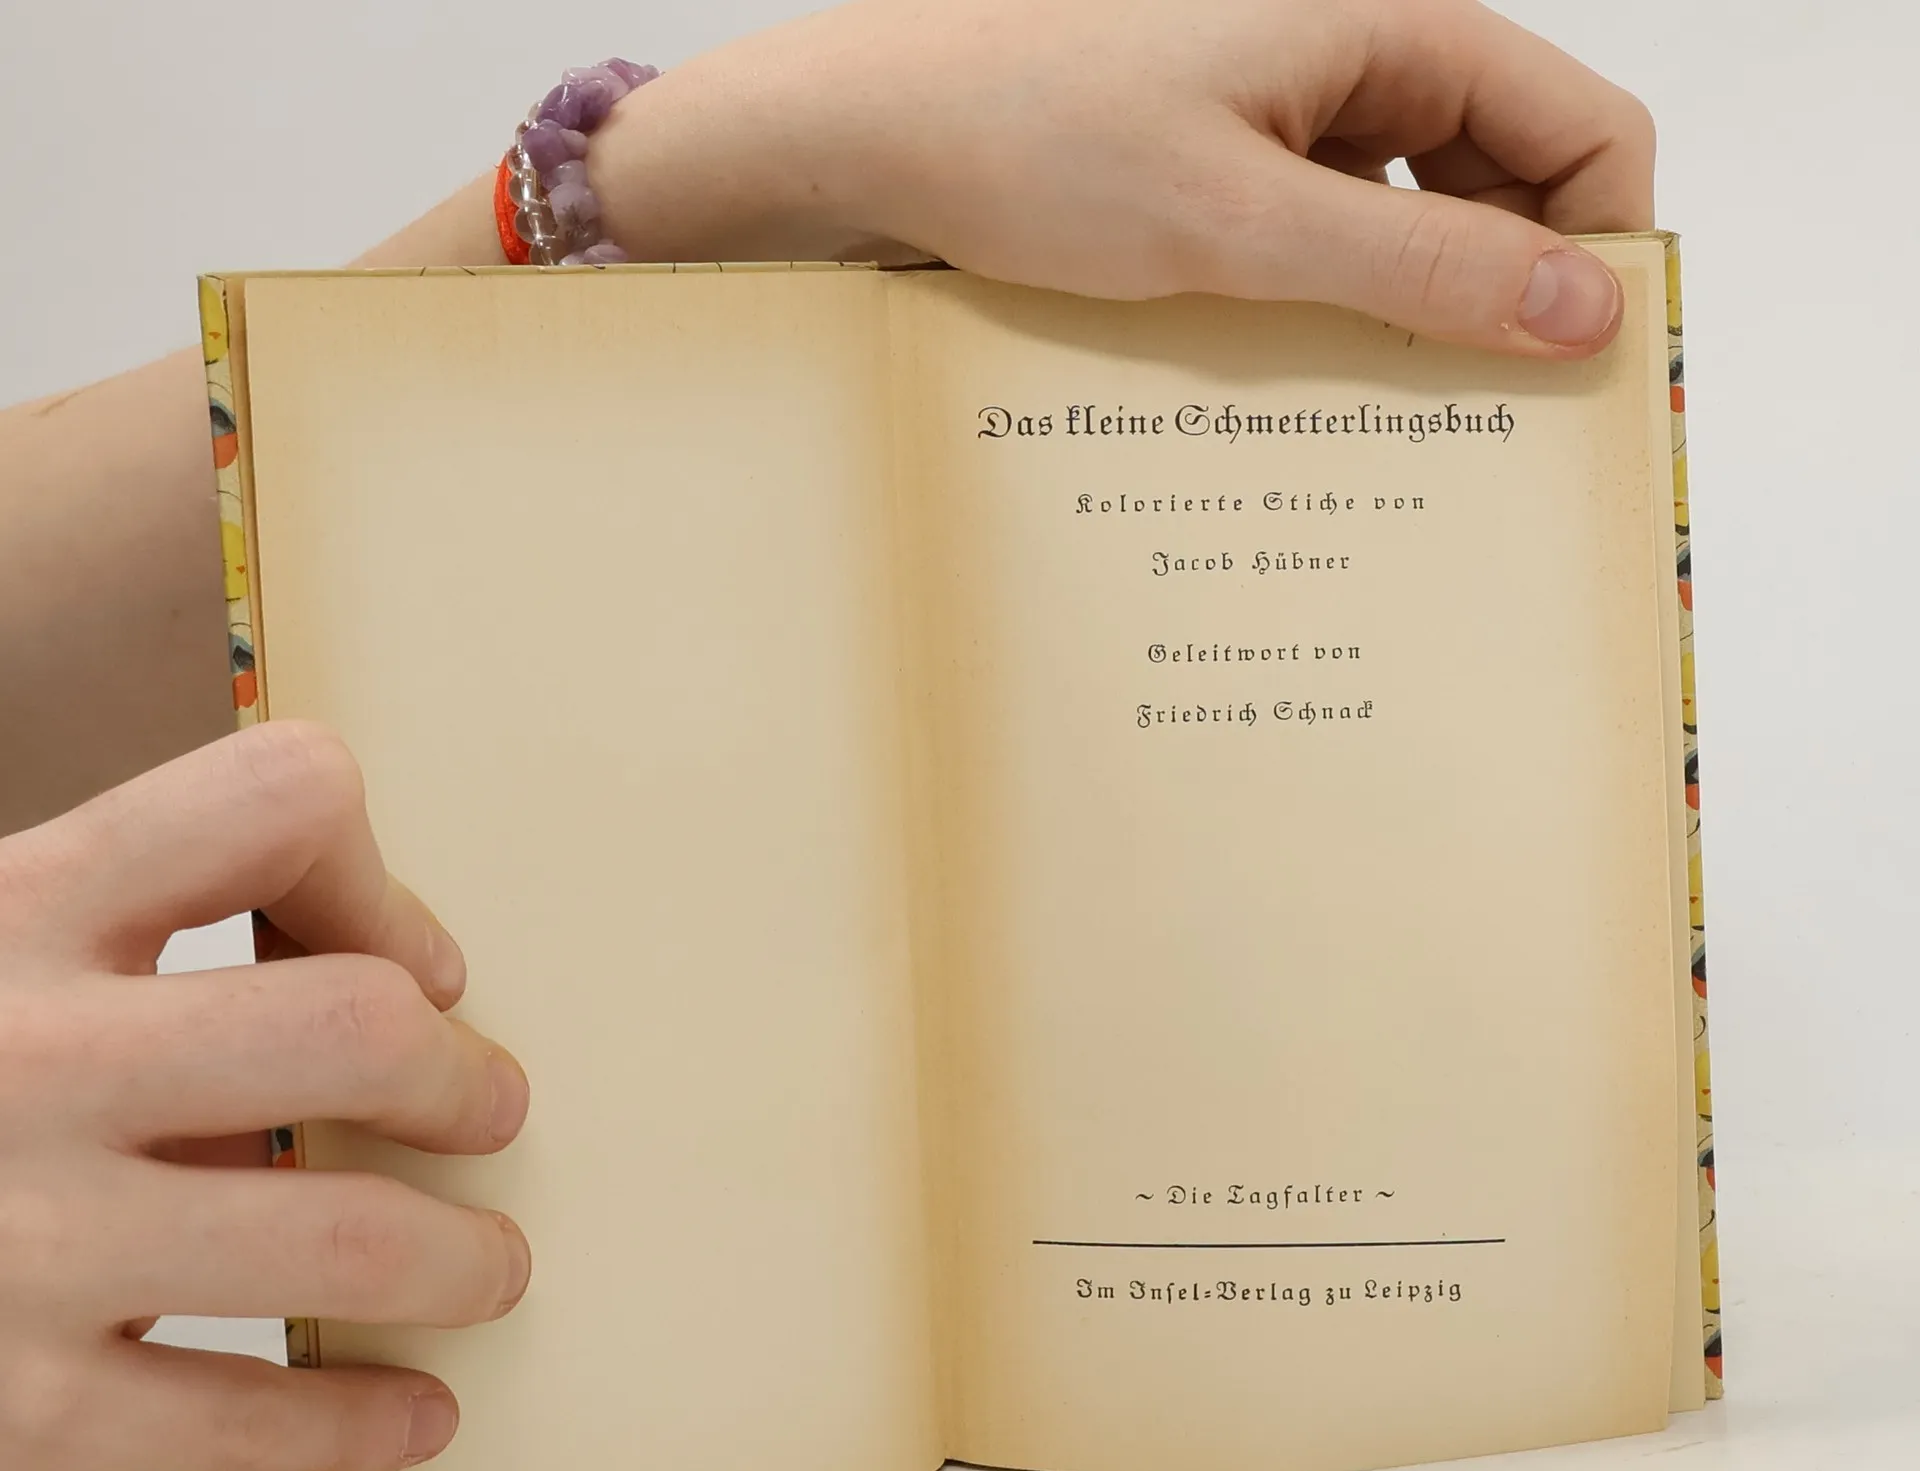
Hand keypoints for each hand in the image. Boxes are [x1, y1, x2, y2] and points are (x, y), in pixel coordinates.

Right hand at [0, 723, 531, 1470]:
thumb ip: (133, 981)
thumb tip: (388, 1013)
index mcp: (13, 912)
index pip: (272, 801)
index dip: (377, 879)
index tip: (414, 966)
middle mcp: (22, 1059)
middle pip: (354, 1026)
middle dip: (459, 1078)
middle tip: (486, 1113)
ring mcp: (23, 1241)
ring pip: (351, 1237)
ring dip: (462, 1259)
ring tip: (486, 1271)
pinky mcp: (20, 1417)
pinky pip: (257, 1419)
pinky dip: (366, 1420)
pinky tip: (414, 1413)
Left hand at [600, 0, 1651, 356]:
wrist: (872, 134)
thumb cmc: (1032, 140)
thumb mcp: (1243, 223)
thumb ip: (1420, 266)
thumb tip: (1582, 310)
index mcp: (1390, 23)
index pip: (1582, 127)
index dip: (1601, 247)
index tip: (1577, 373)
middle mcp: (1355, 53)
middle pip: (1508, 176)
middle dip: (1512, 291)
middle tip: (1486, 424)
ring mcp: (1291, 107)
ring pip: (1417, 215)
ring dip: (1420, 308)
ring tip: (1392, 413)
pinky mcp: (1232, 160)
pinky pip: (1331, 233)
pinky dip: (1341, 303)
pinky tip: (1311, 374)